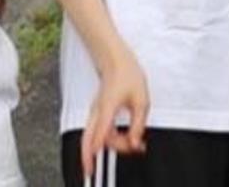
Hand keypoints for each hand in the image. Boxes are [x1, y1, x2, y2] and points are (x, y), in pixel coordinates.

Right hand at [80, 48, 149, 175]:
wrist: (116, 61)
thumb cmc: (128, 75)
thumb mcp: (141, 100)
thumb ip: (138, 124)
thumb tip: (135, 143)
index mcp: (107, 107)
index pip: (99, 131)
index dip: (96, 146)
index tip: (95, 159)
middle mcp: (97, 112)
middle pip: (87, 139)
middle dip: (88, 157)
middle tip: (100, 167)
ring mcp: (94, 113)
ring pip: (91, 138)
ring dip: (104, 148)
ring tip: (123, 151)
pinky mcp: (96, 114)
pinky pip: (95, 132)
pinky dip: (103, 141)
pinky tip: (119, 143)